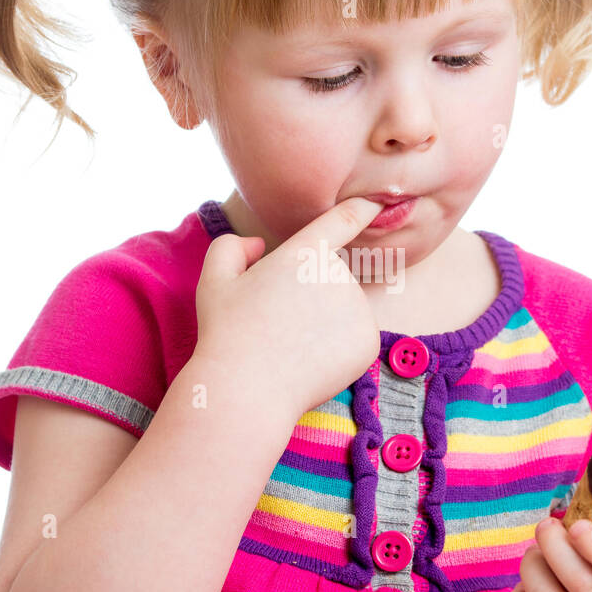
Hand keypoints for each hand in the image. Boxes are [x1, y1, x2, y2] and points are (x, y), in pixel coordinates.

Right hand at [194, 196, 386, 421]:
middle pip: (330, 278)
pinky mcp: (369, 340)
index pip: (343, 220)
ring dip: (324, 323)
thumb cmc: (227, 333)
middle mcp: (338, 273)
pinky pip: (355, 338)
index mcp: (304, 252)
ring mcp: (358, 308)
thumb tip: (259, 245)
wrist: (248, 390)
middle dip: (310, 295)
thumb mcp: (213, 280)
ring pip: (343, 310)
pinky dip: (337, 349)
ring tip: (291, 346)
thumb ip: (231, 247)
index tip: (377, 201)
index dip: (361, 208)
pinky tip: (310, 362)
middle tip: (277, 323)